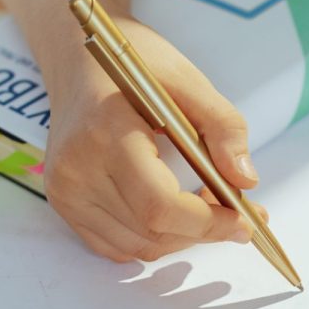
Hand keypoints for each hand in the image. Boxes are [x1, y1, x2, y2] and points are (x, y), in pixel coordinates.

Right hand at [41, 15, 262, 263]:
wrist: (80, 61)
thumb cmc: (136, 66)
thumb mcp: (190, 82)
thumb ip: (224, 128)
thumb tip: (245, 181)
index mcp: (106, 132)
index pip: (159, 204)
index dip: (207, 223)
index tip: (244, 223)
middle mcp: (76, 168)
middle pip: (151, 231)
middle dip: (203, 231)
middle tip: (236, 214)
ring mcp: (65, 190)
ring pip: (137, 247)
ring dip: (181, 238)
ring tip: (206, 209)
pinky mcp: (63, 203)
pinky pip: (116, 247)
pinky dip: (154, 239)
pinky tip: (173, 214)